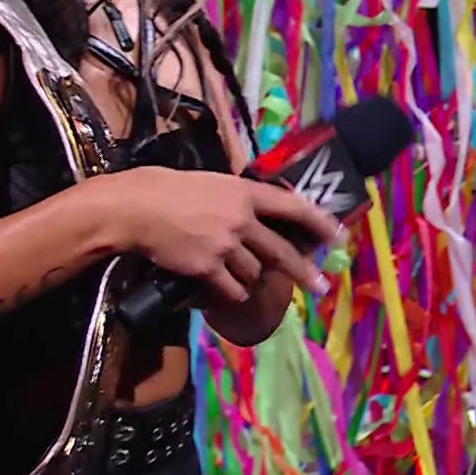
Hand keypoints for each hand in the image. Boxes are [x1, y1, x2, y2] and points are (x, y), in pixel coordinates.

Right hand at [94, 167, 340, 303]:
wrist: (137, 208)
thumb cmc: (172, 190)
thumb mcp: (216, 184)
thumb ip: (242, 199)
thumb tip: (262, 214)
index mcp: (247, 193)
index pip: (294, 207)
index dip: (319, 222)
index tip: (338, 236)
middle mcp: (243, 220)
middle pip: (282, 251)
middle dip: (304, 272)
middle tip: (321, 287)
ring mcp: (226, 245)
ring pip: (254, 272)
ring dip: (251, 276)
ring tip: (236, 270)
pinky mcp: (208, 268)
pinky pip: (232, 288)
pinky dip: (233, 290)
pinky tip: (226, 287)